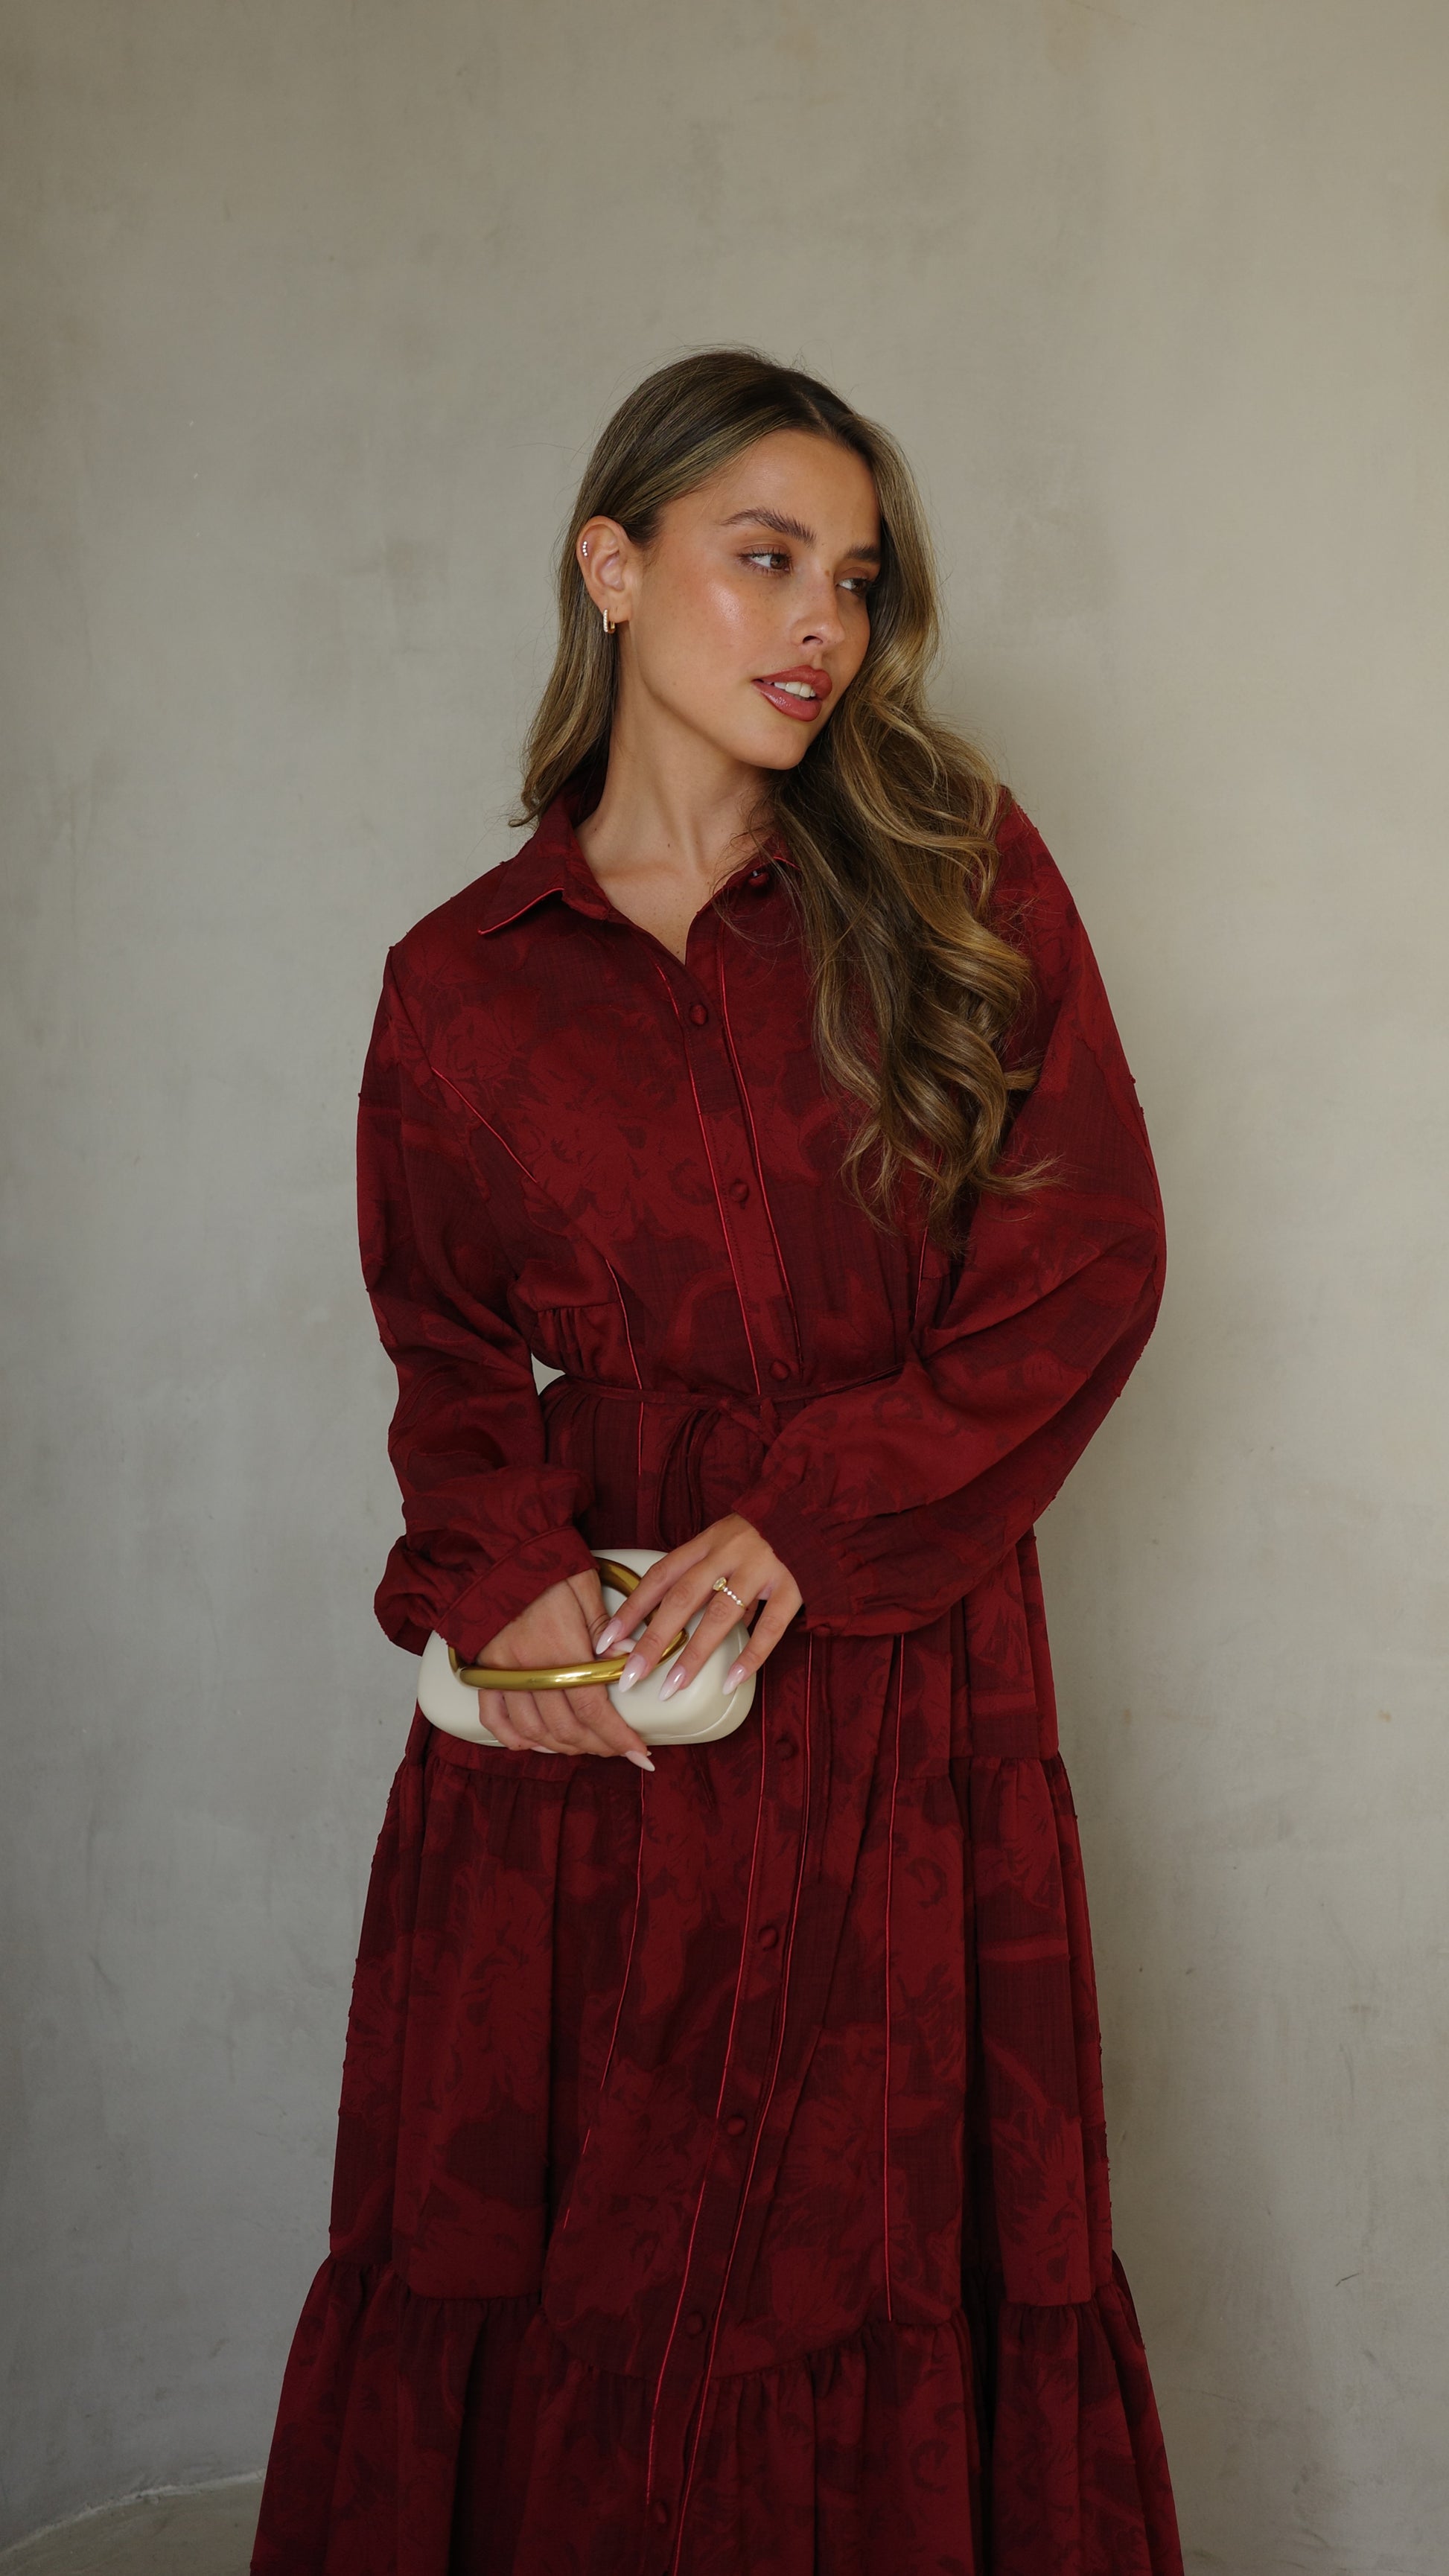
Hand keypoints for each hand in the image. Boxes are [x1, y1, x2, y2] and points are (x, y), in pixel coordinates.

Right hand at [472, 1567, 655, 1769]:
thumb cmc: (543, 1566)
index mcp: (559, 1648)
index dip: (618, 1736)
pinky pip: (494, 1719)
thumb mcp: (584, 1587)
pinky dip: (515, 1738)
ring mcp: (502, 1675)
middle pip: (566, 1727)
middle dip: (598, 1745)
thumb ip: (605, 1628)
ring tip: (587, 1746)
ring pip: (534, 1731)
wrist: (494, 1553)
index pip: (592, 1708)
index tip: (640, 1753)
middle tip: (619, 1748)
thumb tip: (629, 1658)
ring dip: (563, 1746)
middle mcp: (529, 1669)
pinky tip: (535, 1744)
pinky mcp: (484, 1673)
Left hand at [594, 1515, 801, 1704]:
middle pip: (682, 1598)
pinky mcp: (792, 1584)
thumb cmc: (764, 1532)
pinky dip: (750, 1655)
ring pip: (720, 1614)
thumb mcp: (726, 1542)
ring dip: (694, 1654)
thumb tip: (680, 1623)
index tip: (606, 1640)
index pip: (660, 1576)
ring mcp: (761, 1568)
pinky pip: (770, 1626)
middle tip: (630, 1674)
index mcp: (707, 1542)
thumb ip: (706, 1577)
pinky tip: (731, 1681)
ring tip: (672, 1687)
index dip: (631, 1608)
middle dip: (653, 1639)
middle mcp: (728, 1552)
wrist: (815, 1509)